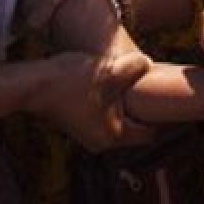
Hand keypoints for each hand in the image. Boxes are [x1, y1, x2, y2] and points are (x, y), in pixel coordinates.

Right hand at [29, 51, 154, 152]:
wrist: (35, 83)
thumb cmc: (73, 81)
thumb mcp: (111, 72)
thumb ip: (137, 68)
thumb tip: (149, 63)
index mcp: (113, 135)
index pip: (148, 133)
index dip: (161, 117)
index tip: (168, 100)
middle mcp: (101, 140)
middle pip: (133, 126)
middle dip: (141, 107)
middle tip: (152, 86)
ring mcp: (87, 132)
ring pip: (117, 117)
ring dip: (124, 101)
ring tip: (132, 79)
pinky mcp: (77, 121)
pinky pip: (102, 112)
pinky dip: (109, 100)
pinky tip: (110, 80)